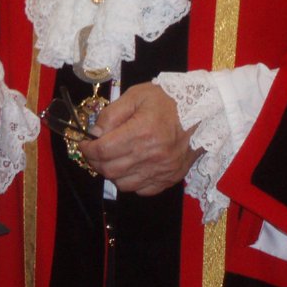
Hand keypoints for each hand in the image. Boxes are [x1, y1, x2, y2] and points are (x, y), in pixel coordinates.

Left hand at [78, 83, 198, 194]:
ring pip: (123, 184)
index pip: (103, 150)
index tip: (84, 143)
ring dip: (110, 174)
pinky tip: (129, 167)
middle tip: (93, 151)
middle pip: (110, 170)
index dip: (87, 149)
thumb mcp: (136, 95)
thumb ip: (112, 114)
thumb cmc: (167, 100)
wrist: (203, 111)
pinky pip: (142, 190)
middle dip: (95, 162)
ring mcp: (162, 170)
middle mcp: (152, 155)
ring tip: (110, 159)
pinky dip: (130, 182)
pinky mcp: (171, 178)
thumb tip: (95, 133)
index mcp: (142, 132)